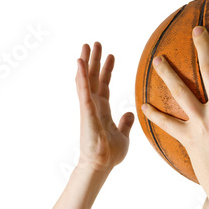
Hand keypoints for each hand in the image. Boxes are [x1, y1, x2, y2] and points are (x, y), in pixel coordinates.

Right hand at [75, 42, 134, 172]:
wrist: (102, 165)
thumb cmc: (110, 154)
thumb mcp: (123, 135)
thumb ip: (125, 123)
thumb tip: (130, 113)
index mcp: (103, 110)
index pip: (104, 85)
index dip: (107, 70)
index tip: (111, 56)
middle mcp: (93, 106)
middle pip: (93, 78)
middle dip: (94, 60)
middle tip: (95, 43)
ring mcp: (88, 107)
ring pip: (86, 80)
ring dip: (86, 62)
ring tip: (86, 45)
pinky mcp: (86, 111)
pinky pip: (83, 90)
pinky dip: (81, 76)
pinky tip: (79, 62)